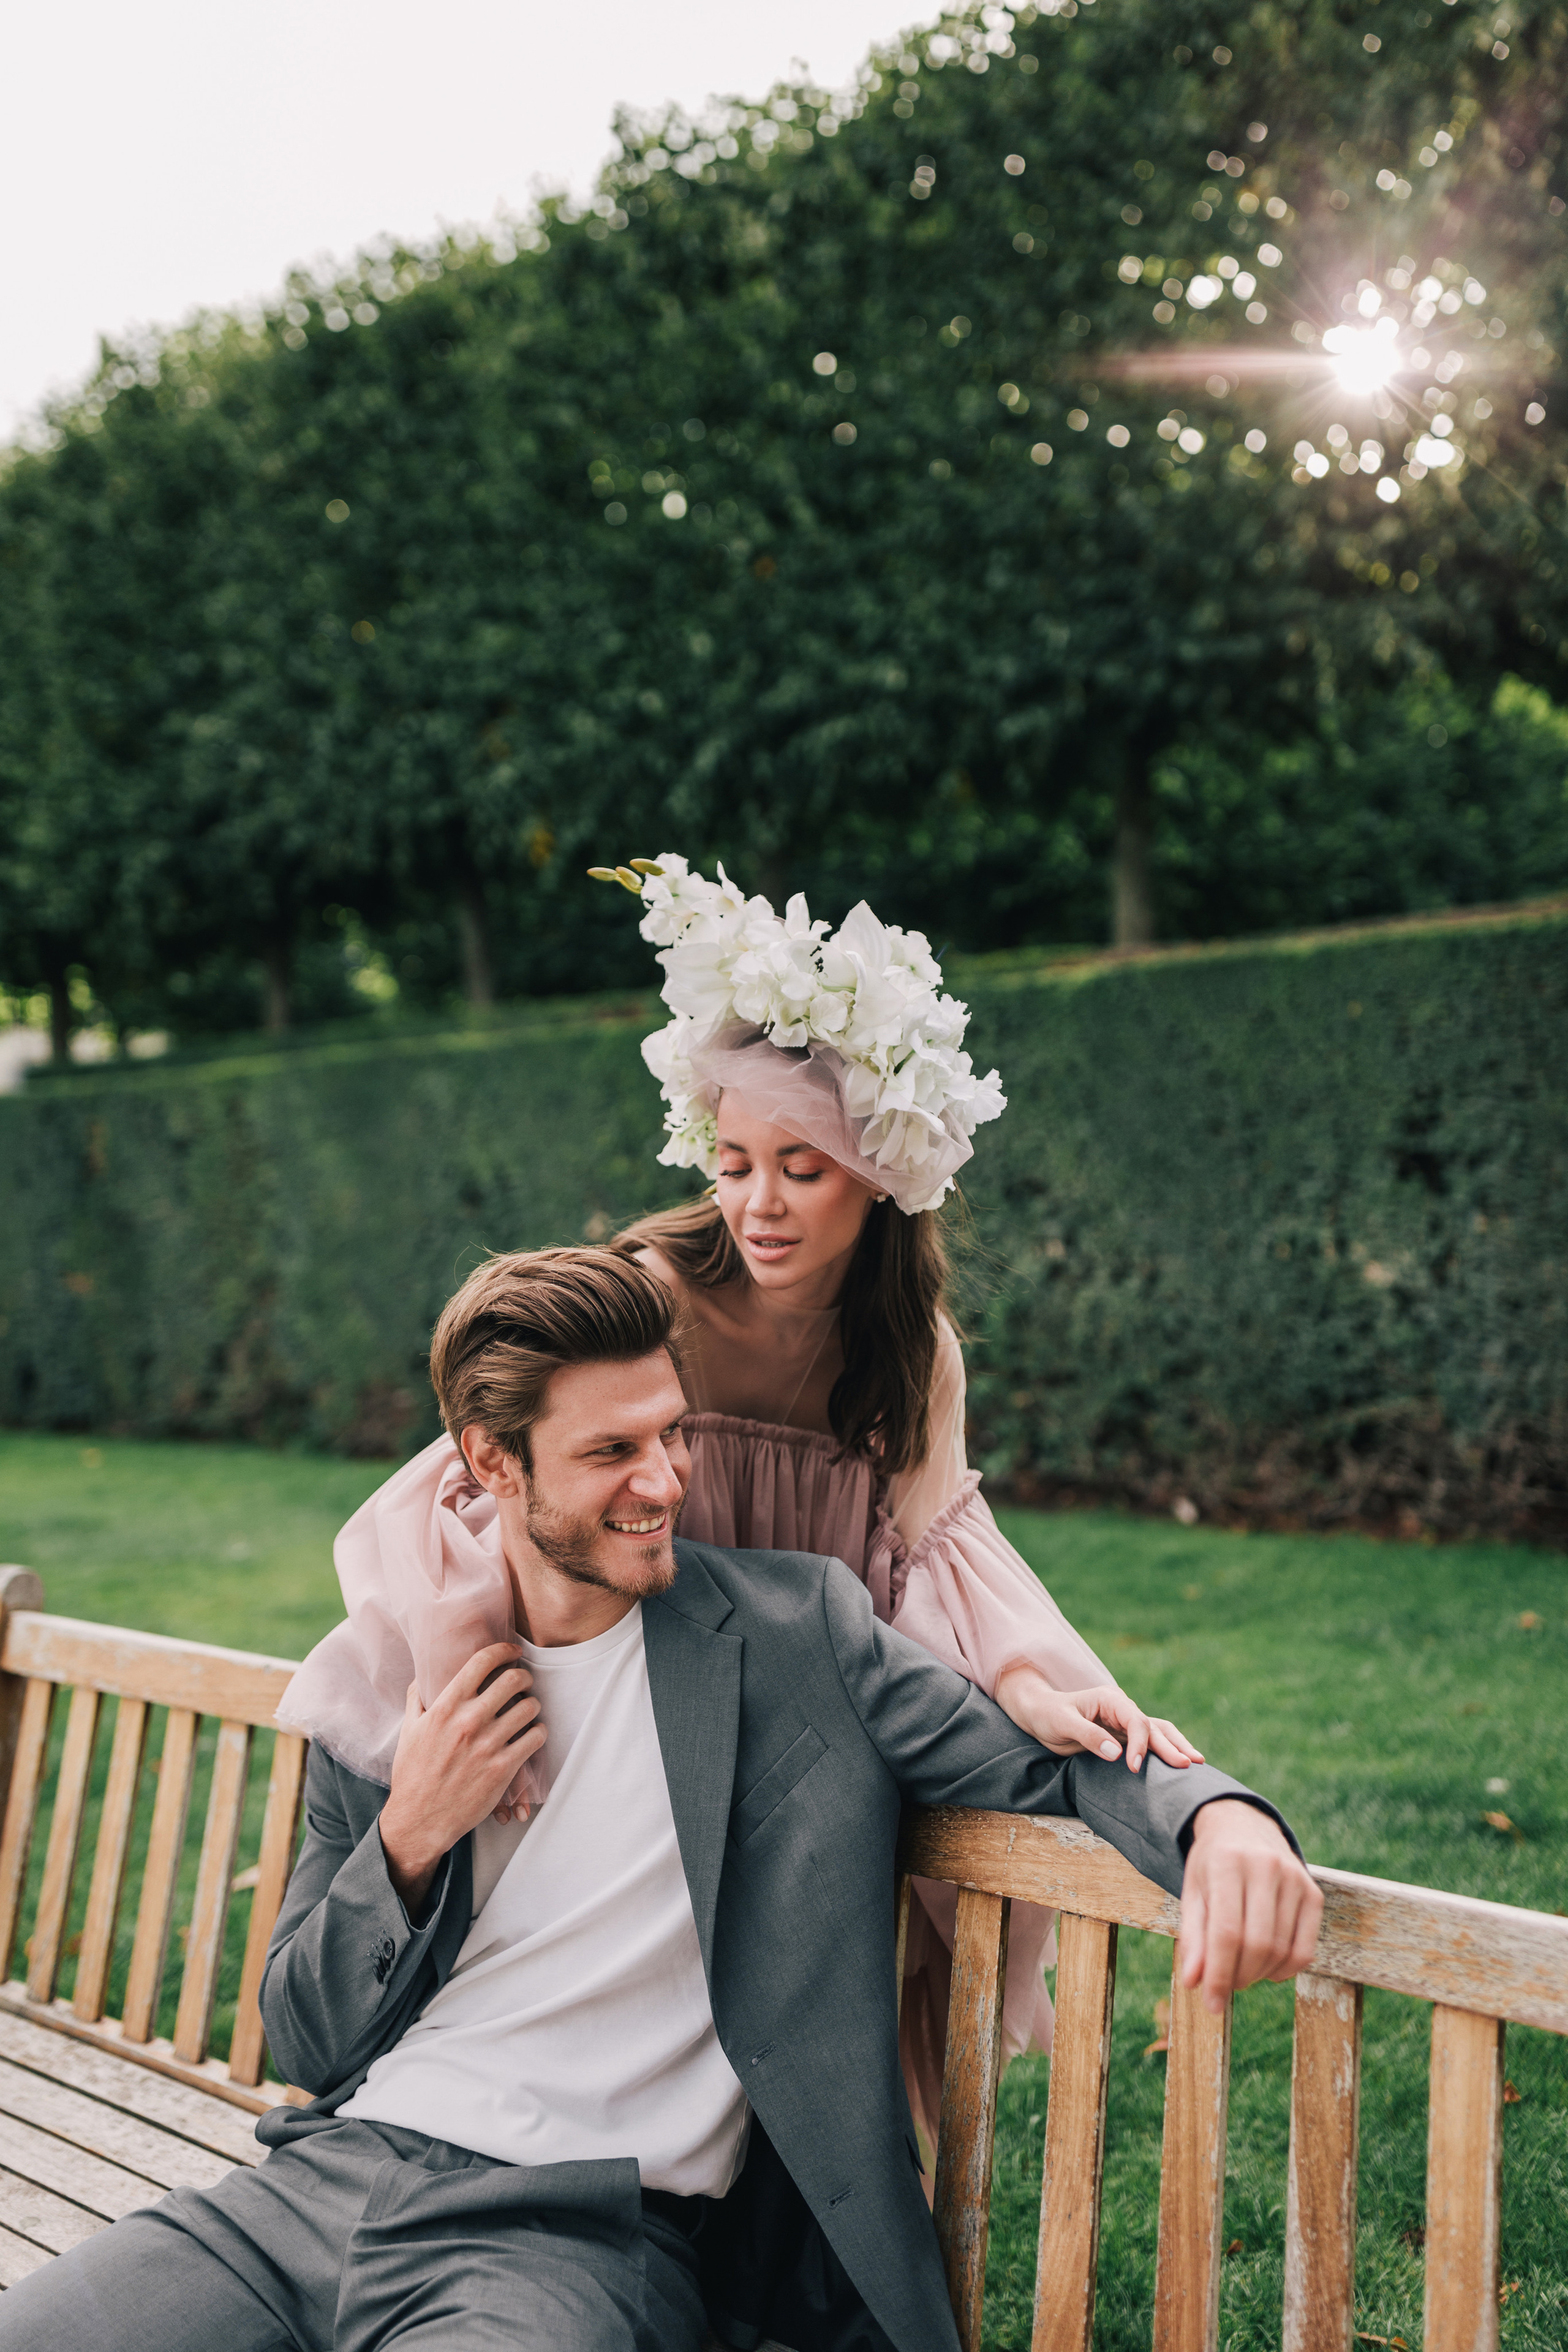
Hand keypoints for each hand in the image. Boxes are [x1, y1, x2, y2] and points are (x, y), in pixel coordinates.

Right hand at [378, 1643, 544, 1914]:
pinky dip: (538, 1732)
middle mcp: (468, 1722)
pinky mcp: (503, 1769)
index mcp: (445, 1708)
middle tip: (523, 1682)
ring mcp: (487, 1745)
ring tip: (527, 1710)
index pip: (481, 1662)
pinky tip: (531, 1735)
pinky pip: (535, 1738)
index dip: (503, 1650)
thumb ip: (418, 1698)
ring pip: (529, 1707)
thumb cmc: (413, 1775)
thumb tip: (424, 1674)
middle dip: (523, 1676)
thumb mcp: (408, 1731)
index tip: (512, 1651)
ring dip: (532, 1705)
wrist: (419, 1820)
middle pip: (513, 1679)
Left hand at [993, 1665, 1204, 1771]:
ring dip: (1175, 1746)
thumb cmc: (1047, 1714)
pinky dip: (1164, 1750)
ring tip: (1197, 1762)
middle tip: (1188, 1764)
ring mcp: (1123, 1722)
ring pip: (1156, 1733)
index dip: (1139, 1744)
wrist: (1039, 1713)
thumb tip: (1116, 1753)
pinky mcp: (1122, 1736)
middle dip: (1171, 1745)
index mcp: (1110, 1700)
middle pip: (1153, 1726)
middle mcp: (1122, 1709)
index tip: (1135, 1767)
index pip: (1135, 1721)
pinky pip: (1147, 1742)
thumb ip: (1088, 1736)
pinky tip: (1179, 1761)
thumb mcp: (1062, 1723)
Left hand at [1177, 1798, 1322, 2013]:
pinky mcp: (1313, 1891)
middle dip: (1238, 1977)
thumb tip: (1194, 1982)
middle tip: (1225, 1986)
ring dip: (1259, 1975)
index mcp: (1227, 1863)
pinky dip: (1285, 1970)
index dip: (1219, 1975)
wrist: (1243, 1824)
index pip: (1226, 1933)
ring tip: (1241, 1973)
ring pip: (1281, 1950)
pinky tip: (1267, 1968)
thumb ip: (1193, 1937)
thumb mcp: (1193, 1893)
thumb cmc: (1211, 1865)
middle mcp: (1264, 1866)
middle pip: (1256, 1944)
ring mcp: (1294, 1877)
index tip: (1210, 2004)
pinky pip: (1305, 1949)